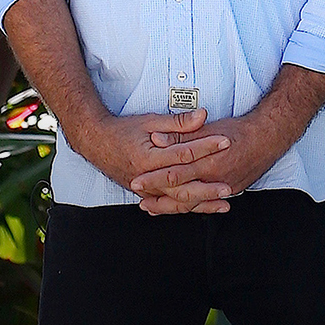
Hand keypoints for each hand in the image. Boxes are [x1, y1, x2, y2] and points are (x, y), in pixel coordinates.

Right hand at [80, 108, 231, 202]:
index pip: (183, 154)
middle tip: (228, 186)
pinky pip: (170, 205)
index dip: (206, 147)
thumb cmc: (122, 130)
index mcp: (147, 158)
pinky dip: (188, 208)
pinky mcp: (146, 195)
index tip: (226, 142)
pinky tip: (204, 209)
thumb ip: (177, 122)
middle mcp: (146, 178)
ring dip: (202, 204)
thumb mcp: (149, 121)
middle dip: (207, 188)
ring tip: (224, 203)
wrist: (95, 142)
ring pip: (177, 201)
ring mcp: (145, 190)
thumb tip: (202, 116)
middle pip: (182, 187)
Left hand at [130, 112, 280, 214]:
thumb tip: (157, 138)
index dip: (154, 179)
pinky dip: (191, 206)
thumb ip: (181, 134)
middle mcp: (216, 179)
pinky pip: (206, 203)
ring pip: (193, 203)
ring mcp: (225, 188)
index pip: (175, 174)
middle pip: (181, 194)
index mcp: (208, 162)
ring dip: (171, 206)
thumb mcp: (208, 128)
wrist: (268, 138)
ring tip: (153, 207)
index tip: (137, 181)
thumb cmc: (239, 131)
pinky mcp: (231, 191)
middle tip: (141, 202)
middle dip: (159, 199)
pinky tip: (178, 207)